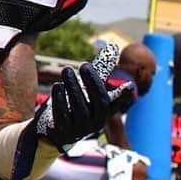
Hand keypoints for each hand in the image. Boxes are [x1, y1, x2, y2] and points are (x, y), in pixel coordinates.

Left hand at [11, 43, 130, 179]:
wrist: (51, 131)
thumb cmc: (72, 106)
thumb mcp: (84, 89)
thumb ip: (97, 72)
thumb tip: (112, 47)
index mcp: (102, 112)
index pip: (116, 104)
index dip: (123, 97)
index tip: (129, 86)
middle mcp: (95, 123)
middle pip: (99, 102)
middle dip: (93, 82)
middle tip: (84, 65)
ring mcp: (80, 130)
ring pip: (81, 108)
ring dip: (74, 87)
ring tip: (67, 70)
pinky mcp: (63, 132)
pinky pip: (63, 116)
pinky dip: (60, 99)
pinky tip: (58, 86)